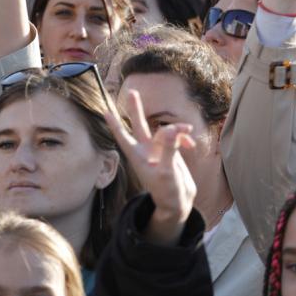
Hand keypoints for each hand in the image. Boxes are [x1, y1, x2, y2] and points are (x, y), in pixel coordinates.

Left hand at [109, 90, 195, 245]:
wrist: (179, 203)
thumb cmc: (168, 192)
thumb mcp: (168, 171)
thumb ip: (169, 149)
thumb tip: (172, 128)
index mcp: (139, 156)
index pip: (123, 137)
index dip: (114, 124)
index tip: (104, 111)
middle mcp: (147, 151)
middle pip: (139, 125)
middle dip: (136, 109)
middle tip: (132, 92)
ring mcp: (158, 151)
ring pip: (162, 131)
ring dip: (176, 128)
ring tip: (188, 129)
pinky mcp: (170, 153)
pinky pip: (176, 139)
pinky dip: (184, 139)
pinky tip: (191, 145)